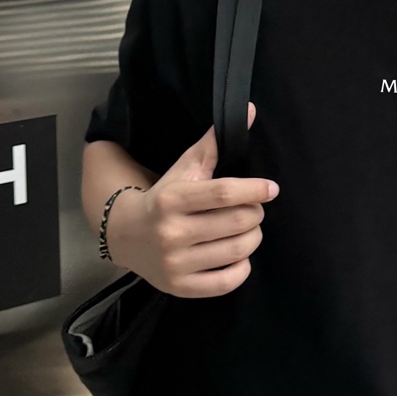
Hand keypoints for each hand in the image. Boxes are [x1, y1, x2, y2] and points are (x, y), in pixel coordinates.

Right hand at [107, 116, 277, 296]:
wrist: (125, 235)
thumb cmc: (163, 198)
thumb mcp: (183, 170)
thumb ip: (214, 143)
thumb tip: (250, 109)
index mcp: (172, 199)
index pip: (224, 193)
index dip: (255, 189)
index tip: (271, 189)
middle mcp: (171, 232)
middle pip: (238, 222)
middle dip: (255, 213)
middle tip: (253, 210)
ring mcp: (175, 263)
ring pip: (238, 250)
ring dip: (253, 237)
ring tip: (247, 230)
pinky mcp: (180, 287)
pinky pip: (227, 282)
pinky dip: (242, 268)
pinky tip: (238, 255)